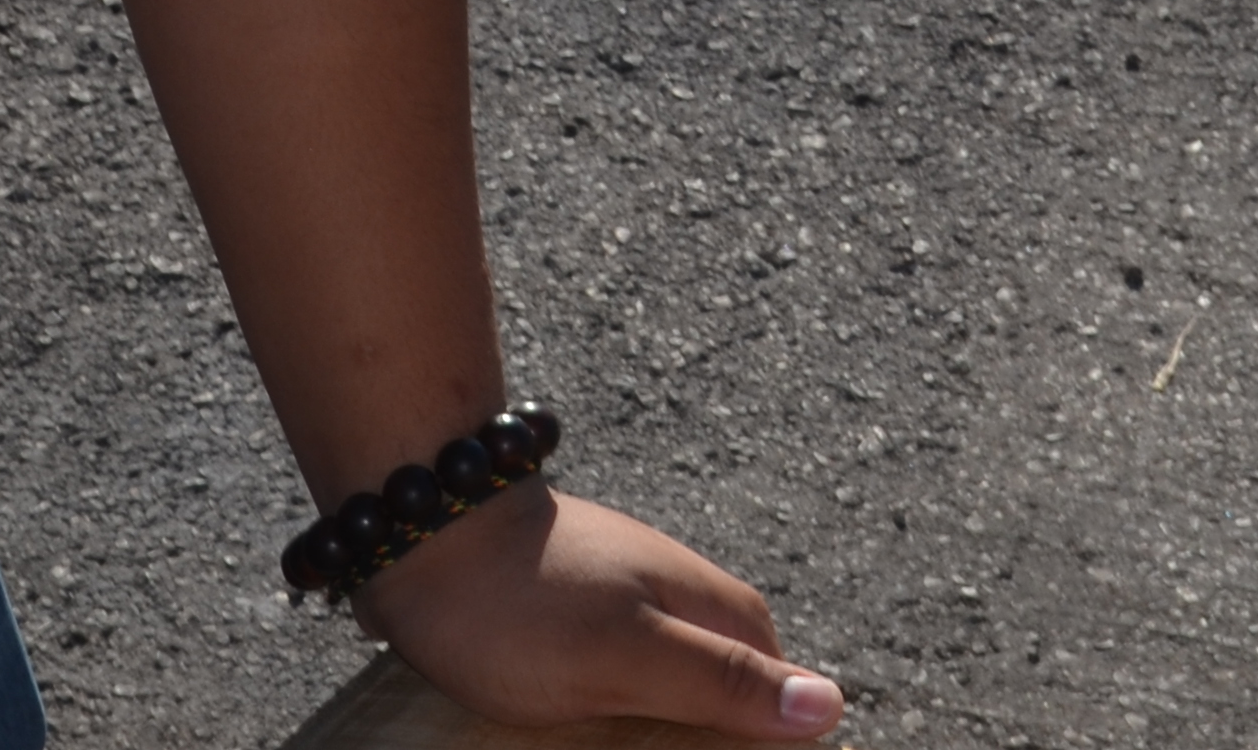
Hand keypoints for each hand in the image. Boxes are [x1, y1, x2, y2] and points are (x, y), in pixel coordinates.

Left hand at [357, 485, 843, 736]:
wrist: (427, 528)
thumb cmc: (524, 604)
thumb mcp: (629, 657)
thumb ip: (724, 681)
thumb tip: (830, 707)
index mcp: (712, 607)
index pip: (780, 689)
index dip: (771, 740)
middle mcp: (685, 596)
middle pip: (731, 685)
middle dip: (717, 735)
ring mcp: (632, 597)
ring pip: (676, 679)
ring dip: (668, 724)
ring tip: (629, 748)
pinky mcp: (584, 609)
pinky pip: (626, 671)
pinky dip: (620, 709)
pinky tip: (594, 731)